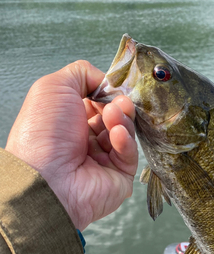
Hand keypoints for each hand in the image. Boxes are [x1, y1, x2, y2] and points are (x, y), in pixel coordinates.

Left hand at [5, 60, 137, 230]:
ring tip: (113, 115)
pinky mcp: (119, 177)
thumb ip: (82, 73)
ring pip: (125, 133)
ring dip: (122, 120)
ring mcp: (104, 160)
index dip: (107, 92)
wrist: (47, 179)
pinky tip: (117, 134)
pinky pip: (130, 155)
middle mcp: (85, 141)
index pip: (98, 102)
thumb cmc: (43, 135)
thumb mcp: (54, 87)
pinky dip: (126, 141)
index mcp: (69, 121)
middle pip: (115, 116)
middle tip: (118, 103)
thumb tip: (105, 80)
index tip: (112, 87)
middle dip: (119, 105)